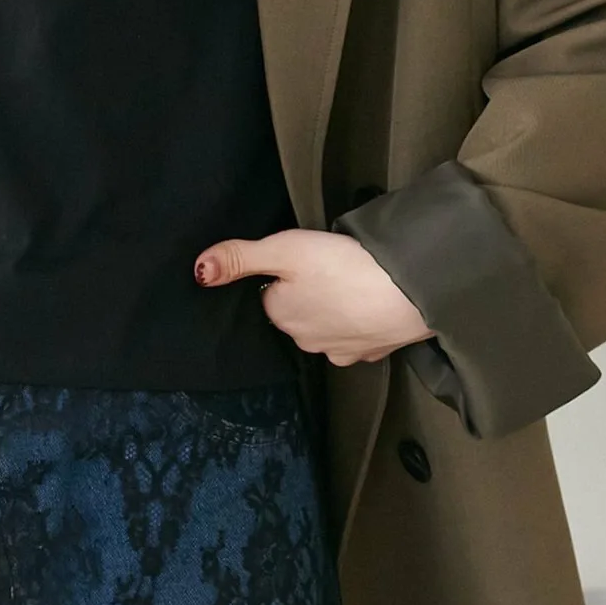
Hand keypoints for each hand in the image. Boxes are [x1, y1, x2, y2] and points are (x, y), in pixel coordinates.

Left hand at [193, 228, 433, 366]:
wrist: (407, 292)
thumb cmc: (343, 266)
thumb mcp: (284, 249)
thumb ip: (240, 258)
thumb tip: (199, 271)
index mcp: (281, 316)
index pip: (273, 296)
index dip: (287, 275)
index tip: (307, 261)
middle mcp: (305, 342)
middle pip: (300, 314)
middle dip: (312, 296)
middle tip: (334, 270)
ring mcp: (340, 352)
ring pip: (329, 328)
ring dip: (338, 311)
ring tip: (356, 285)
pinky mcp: (371, 354)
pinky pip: (359, 338)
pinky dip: (364, 324)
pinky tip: (374, 304)